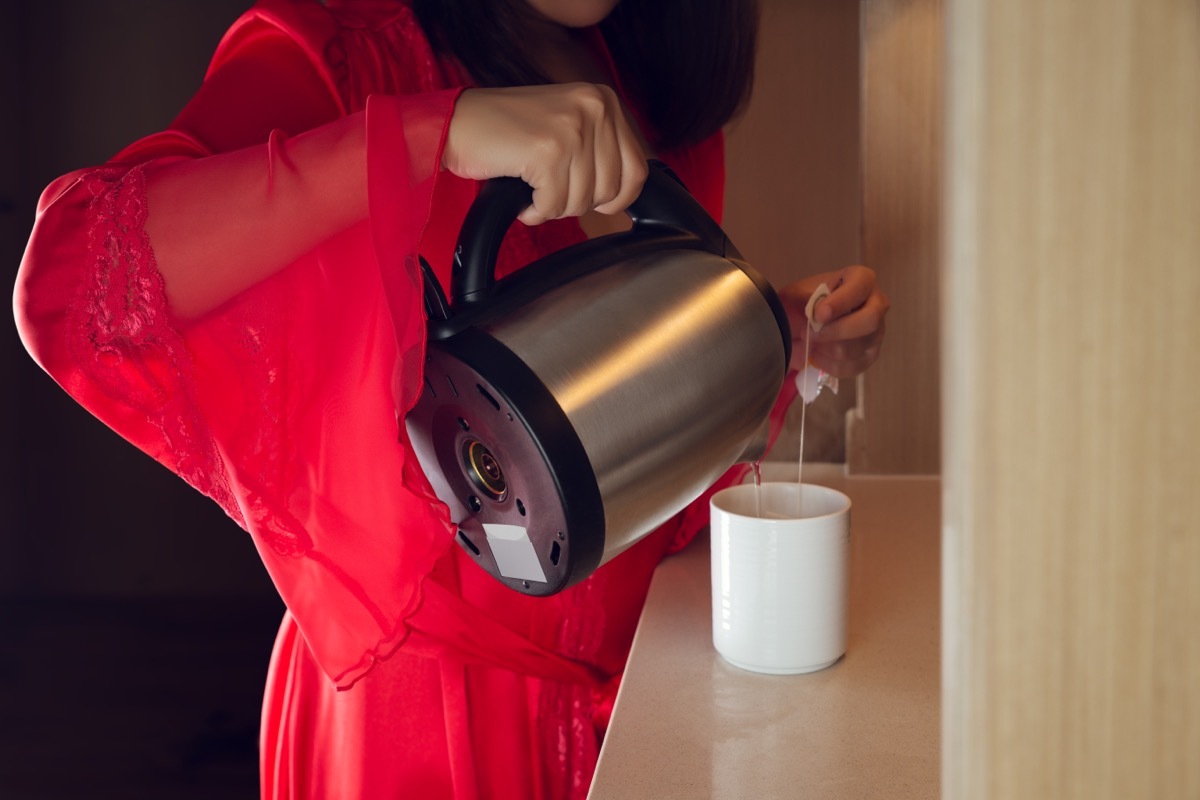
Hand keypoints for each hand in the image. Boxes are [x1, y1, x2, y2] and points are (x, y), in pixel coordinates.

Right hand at [443, 83, 648, 225]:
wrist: (459, 124)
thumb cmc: (509, 130)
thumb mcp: (569, 126)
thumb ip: (601, 149)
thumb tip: (627, 193)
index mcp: (604, 101)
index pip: (638, 169)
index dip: (618, 197)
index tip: (597, 202)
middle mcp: (594, 108)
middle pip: (610, 190)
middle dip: (578, 202)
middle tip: (551, 190)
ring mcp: (571, 129)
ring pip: (582, 201)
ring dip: (554, 207)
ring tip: (534, 189)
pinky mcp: (547, 151)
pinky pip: (554, 205)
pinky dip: (536, 211)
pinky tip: (524, 197)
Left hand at [778, 265, 888, 377]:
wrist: (797, 324)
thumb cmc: (801, 302)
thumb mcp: (798, 294)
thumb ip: (810, 300)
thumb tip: (819, 315)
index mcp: (861, 279)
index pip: (859, 289)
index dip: (840, 303)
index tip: (818, 315)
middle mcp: (877, 304)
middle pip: (869, 321)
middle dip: (835, 332)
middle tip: (810, 334)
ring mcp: (876, 332)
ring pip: (856, 348)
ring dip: (826, 349)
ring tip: (811, 341)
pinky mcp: (870, 355)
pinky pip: (853, 367)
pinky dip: (829, 364)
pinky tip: (818, 354)